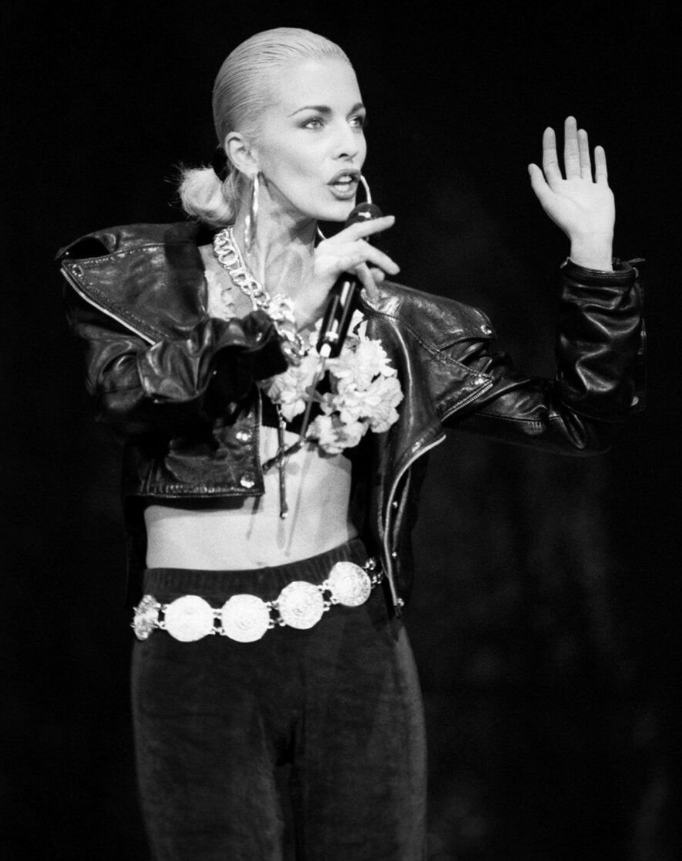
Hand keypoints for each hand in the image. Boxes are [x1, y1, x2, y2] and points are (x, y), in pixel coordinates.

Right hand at [294, 215, 398, 327]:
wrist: (304, 310)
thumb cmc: (325, 296)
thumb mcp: (350, 282)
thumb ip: (365, 275)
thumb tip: (381, 272)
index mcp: (333, 246)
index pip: (356, 230)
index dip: (374, 224)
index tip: (390, 220)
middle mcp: (328, 247)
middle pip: (361, 243)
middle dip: (381, 257)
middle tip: (395, 270)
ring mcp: (325, 257)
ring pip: (358, 256)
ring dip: (370, 275)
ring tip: (374, 291)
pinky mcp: (324, 270)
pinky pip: (343, 263)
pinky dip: (354, 260)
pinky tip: (363, 259)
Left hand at [528, 117, 614, 268]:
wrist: (590, 234)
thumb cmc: (568, 220)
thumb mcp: (548, 201)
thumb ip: (539, 183)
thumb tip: (530, 165)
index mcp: (558, 188)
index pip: (551, 163)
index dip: (549, 147)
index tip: (549, 130)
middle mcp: (572, 186)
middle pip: (569, 157)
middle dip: (568, 139)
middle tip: (569, 120)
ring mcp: (587, 188)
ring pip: (583, 162)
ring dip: (582, 146)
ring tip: (580, 130)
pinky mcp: (601, 191)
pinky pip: (600, 172)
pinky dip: (599, 160)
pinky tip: (597, 148)